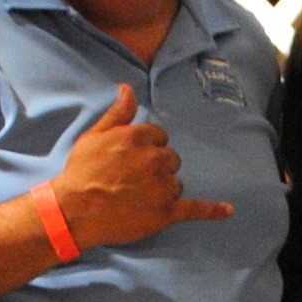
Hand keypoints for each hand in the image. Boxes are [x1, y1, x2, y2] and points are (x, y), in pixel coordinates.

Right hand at [48, 85, 235, 247]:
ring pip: (176, 183)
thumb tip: (128, 89)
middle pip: (171, 159)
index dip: (147, 148)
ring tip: (138, 198)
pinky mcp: (166, 212)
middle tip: (133, 180)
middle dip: (157, 168)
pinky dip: (213, 210)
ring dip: (164, 189)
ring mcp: (163, 186)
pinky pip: (196, 209)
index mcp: (138, 137)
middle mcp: (154, 158)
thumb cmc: (81, 173)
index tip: (132, 160)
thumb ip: (117, 113)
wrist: (74, 211)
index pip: (159, 137)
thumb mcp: (94, 136)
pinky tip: (227, 211)